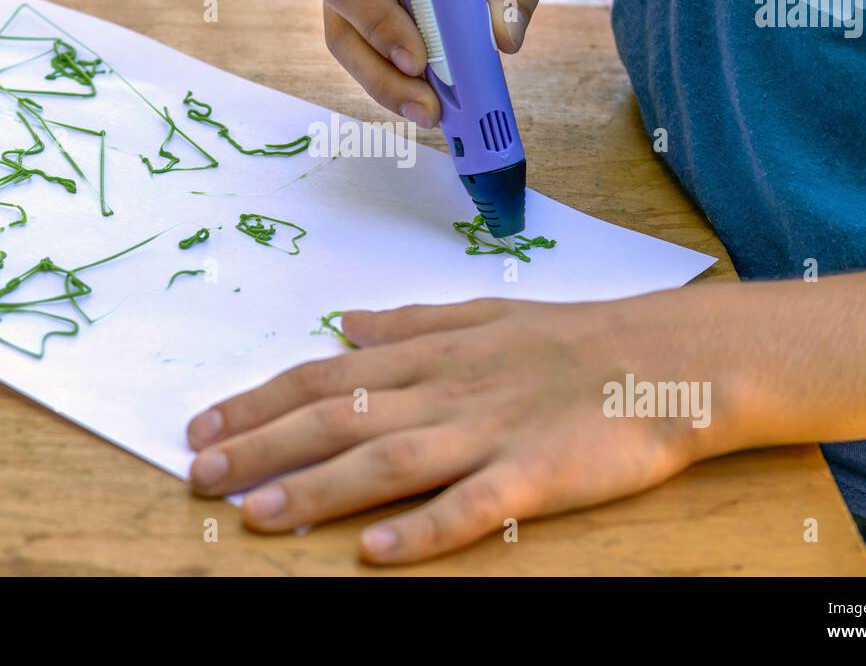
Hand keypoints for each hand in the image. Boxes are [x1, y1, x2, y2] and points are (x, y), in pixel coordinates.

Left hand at [186, 292, 740, 563]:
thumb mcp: (482, 314)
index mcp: (430, 354)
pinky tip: (373, 552)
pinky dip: (422, 529)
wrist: (666, 355)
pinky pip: (471, 507)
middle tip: (198, 474)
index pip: (325, 376)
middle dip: (262, 445)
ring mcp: (489, 432)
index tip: (203, 423)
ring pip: (387, 460)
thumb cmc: (572, 336)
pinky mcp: (534, 474)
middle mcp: (445, 390)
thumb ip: (409, 323)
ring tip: (257, 515)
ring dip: (318, 489)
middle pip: (338, 418)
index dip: (259, 401)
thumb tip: (342, 323)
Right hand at [317, 0, 540, 129]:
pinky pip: (374, 58)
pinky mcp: (365, 23)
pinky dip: (403, 83)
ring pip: (354, 52)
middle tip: (431, 111)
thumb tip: (506, 39)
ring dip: (393, 89)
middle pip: (343, 32)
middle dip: (384, 78)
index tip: (419, 61)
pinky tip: (436, 101)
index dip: (378, 25)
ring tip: (437, 113)